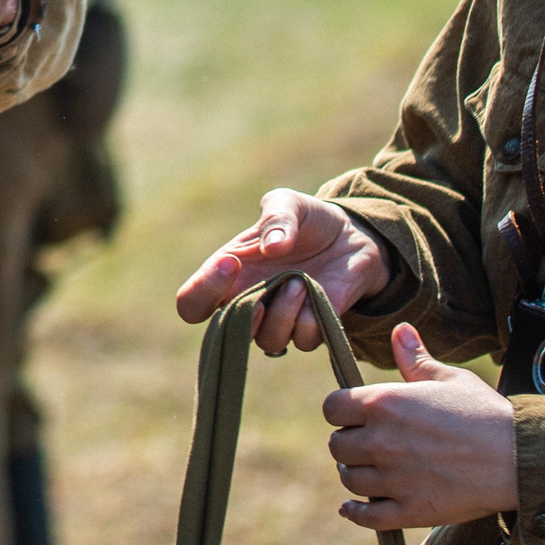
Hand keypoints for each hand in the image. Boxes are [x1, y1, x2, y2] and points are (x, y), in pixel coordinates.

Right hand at [175, 188, 393, 351]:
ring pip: (267, 341)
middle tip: (262, 290)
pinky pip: (301, 340)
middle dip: (244, 314)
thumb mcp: (289, 203)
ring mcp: (278, 319)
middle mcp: (248, 302)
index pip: (192, 302)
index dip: (203, 291)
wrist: (352, 236)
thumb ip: (277, 216)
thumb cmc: (308, 220)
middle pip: (222, 334)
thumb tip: (272, 248)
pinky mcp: (311, 328)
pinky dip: (309, 318)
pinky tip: (318, 293)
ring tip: (300, 281)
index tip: (231, 263)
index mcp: (229, 274)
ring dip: (283, 313)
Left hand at [325, 323, 517, 529]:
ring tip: (371, 470)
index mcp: (384, 404)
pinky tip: (354, 507)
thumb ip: (415, 359)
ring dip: (356, 475)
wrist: (518, 457)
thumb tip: (399, 330)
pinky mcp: (410, 510)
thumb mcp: (449, 378)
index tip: (356, 415)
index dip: (342, 411)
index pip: (332, 408)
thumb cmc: (484, 412)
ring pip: (350, 480)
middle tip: (368, 443)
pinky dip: (356, 512)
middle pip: (337, 446)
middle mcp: (381, 441)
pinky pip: (367, 516)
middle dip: (349, 443)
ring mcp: (393, 479)